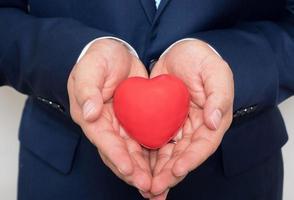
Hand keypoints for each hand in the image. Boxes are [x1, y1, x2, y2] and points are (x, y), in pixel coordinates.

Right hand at [67, 39, 151, 192]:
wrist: (116, 53)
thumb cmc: (99, 58)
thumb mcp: (90, 69)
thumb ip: (87, 90)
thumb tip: (88, 113)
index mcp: (91, 117)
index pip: (103, 140)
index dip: (115, 155)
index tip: (128, 169)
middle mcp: (105, 126)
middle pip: (118, 154)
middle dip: (132, 172)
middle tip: (148, 186)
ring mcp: (121, 126)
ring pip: (132, 154)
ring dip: (143, 171)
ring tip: (158, 187)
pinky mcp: (135, 122)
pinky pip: (144, 142)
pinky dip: (151, 158)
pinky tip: (164, 168)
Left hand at [149, 39, 233, 196]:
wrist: (181, 51)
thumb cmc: (201, 59)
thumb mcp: (215, 71)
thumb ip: (219, 96)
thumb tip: (214, 122)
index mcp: (213, 119)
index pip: (203, 145)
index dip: (191, 159)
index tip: (177, 170)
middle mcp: (197, 128)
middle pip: (184, 156)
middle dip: (171, 174)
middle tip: (154, 188)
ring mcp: (180, 127)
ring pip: (169, 155)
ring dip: (158, 172)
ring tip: (145, 188)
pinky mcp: (164, 123)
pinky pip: (156, 143)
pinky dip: (149, 158)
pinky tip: (138, 169)